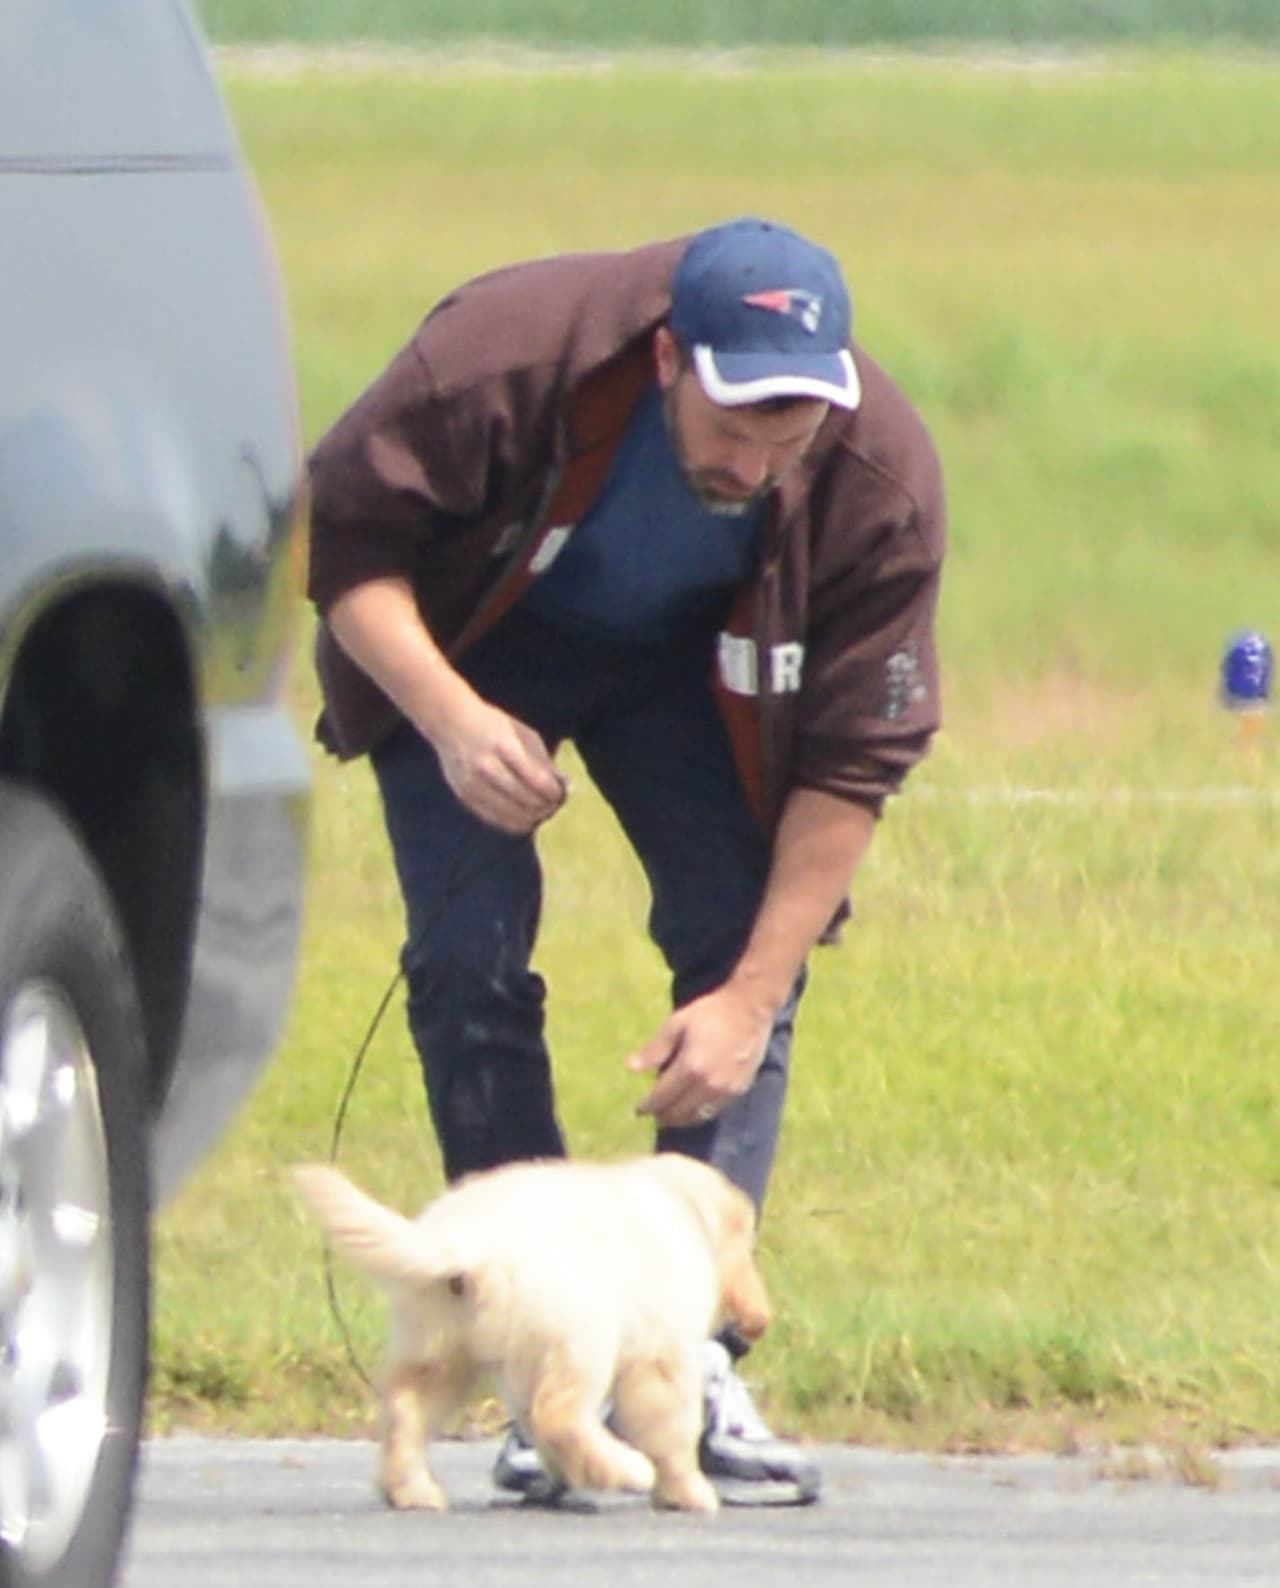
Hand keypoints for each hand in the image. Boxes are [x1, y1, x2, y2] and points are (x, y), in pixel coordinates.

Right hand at [434, 695, 566, 834]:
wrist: (450, 723)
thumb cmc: (493, 725)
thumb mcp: (523, 734)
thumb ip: (544, 761)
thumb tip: (566, 786)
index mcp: (504, 747)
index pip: (539, 782)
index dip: (555, 793)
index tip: (562, 793)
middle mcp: (486, 768)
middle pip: (528, 802)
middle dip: (547, 807)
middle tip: (556, 804)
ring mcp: (473, 785)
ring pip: (513, 817)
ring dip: (534, 818)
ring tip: (543, 811)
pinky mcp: (465, 797)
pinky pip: (497, 821)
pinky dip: (515, 822)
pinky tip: (525, 817)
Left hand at [627, 983, 774, 1128]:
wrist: (749, 1008)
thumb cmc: (709, 1012)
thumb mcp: (676, 1024)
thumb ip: (654, 1050)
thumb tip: (630, 1068)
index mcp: (690, 1066)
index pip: (662, 1097)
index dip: (648, 1107)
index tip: (639, 1110)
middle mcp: (708, 1084)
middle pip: (679, 1112)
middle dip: (663, 1116)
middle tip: (653, 1115)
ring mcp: (726, 1089)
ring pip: (698, 1116)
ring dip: (681, 1120)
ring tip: (670, 1117)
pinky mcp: (739, 1089)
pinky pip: (715, 1111)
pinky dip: (700, 1114)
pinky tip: (693, 1109)